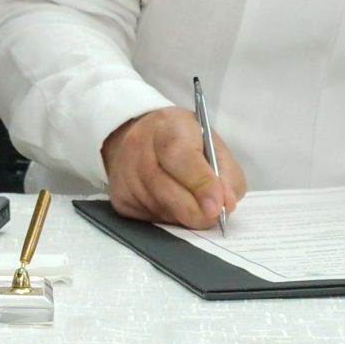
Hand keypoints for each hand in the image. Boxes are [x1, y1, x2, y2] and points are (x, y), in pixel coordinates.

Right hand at [102, 107, 245, 227]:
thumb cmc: (185, 142)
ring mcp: (124, 172)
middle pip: (166, 189)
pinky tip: (173, 205)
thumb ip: (226, 174)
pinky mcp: (118, 196)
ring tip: (194, 204)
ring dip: (183, 216)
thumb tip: (225, 205)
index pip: (180, 156)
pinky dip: (168, 219)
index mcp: (167, 124)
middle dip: (195, 210)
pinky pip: (148, 218)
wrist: (143, 138)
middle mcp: (138, 145)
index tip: (217, 206)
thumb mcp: (212, 145)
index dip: (200, 183)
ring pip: (159, 208)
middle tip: (213, 216)